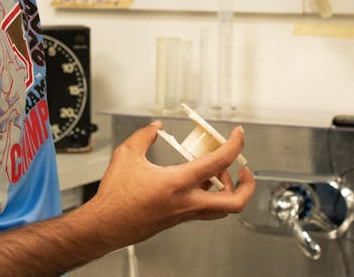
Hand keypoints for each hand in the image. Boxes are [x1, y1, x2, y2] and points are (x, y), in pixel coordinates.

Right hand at [84, 121, 255, 247]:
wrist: (105, 225)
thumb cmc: (115, 197)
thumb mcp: (127, 155)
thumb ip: (144, 136)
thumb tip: (155, 128)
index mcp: (178, 183)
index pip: (219, 163)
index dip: (235, 145)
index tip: (238, 135)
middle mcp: (187, 203)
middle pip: (234, 202)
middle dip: (247, 186)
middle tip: (244, 170)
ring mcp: (184, 214)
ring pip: (221, 209)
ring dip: (228, 190)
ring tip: (218, 172)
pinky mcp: (178, 220)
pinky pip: (205, 210)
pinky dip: (211, 196)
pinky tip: (198, 182)